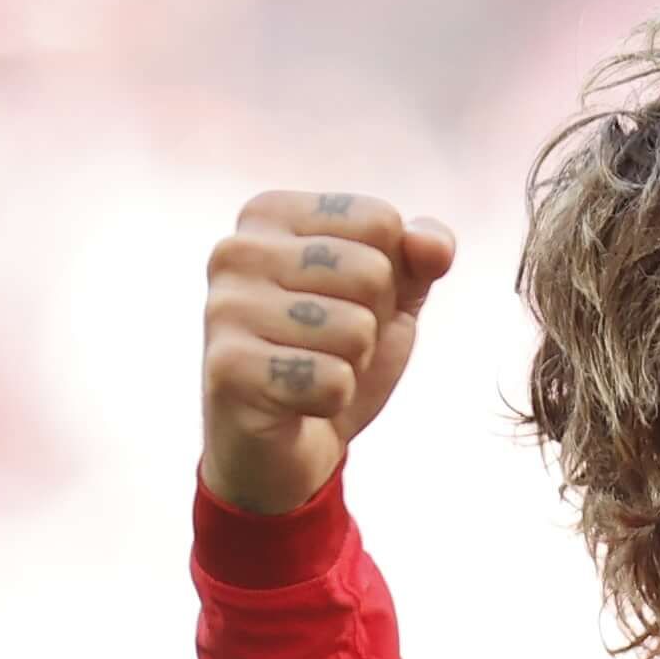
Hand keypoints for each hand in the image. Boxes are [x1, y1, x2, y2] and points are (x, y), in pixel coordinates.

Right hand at [199, 191, 457, 515]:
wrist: (288, 443)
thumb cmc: (335, 354)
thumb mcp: (391, 297)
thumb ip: (419, 258)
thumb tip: (434, 244)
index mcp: (270, 215)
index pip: (380, 221)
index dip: (390, 276)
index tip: (348, 302)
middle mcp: (235, 250)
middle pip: (371, 271)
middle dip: (373, 322)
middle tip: (332, 345)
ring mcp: (224, 308)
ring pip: (356, 328)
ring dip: (353, 363)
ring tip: (314, 369)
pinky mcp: (228, 368)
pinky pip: (333, 380)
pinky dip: (334, 400)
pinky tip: (298, 402)